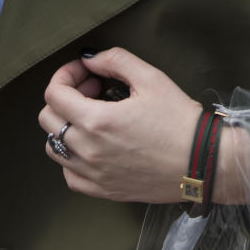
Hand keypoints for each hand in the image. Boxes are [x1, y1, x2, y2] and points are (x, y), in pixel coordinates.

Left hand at [38, 48, 249, 203]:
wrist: (202, 163)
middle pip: (48, 120)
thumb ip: (114, 60)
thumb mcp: (150, 78)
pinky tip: (92, 148)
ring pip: (54, 149)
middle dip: (64, 98)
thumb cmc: (180, 122)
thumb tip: (90, 59)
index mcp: (97, 121)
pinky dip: (72, 160)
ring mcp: (95, 174)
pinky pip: (70, 177)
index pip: (54, 93)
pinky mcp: (105, 191)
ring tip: (91, 121)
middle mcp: (89, 151)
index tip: (86, 74)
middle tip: (92, 94)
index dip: (66, 75)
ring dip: (65, 128)